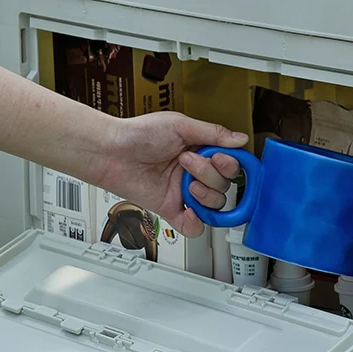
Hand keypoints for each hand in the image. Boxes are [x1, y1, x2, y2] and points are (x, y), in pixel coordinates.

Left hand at [100, 112, 245, 236]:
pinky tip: (190, 212)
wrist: (112, 152)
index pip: (230, 163)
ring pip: (214, 205)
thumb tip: (240, 139)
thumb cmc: (139, 134)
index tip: (220, 158)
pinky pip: (193, 227)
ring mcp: (184, 192)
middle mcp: (194, 172)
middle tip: (187, 161)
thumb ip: (213, 133)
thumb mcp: (180, 125)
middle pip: (224, 185)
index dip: (230, 164)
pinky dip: (196, 224)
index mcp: (200, 150)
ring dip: (205, 195)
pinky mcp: (171, 208)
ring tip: (186, 183)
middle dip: (209, 174)